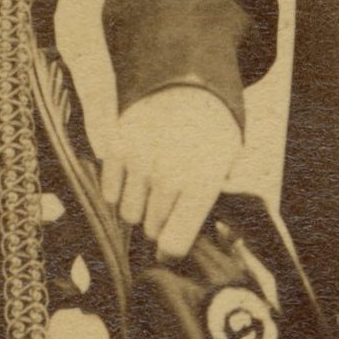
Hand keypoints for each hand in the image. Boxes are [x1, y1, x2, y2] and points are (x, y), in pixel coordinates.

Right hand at [98, 84, 242, 259]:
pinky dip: (120, 188)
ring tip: (155, 185)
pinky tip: (137, 172)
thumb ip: (219, 203)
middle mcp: (169, 173)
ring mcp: (140, 160)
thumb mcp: (229, 163)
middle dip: (160, 222)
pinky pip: (109, 193)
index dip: (170, 252)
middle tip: (171, 201)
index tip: (170, 250)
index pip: (174, 242)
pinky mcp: (117, 147)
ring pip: (128, 214)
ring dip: (140, 206)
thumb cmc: (210, 132)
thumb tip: (218, 243)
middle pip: (151, 229)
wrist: (187, 85)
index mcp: (203, 181)